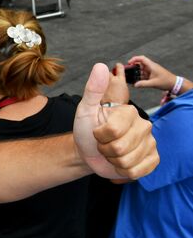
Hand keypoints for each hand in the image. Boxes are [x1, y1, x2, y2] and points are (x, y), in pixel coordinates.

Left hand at [73, 63, 158, 178]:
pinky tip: (120, 163)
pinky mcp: (152, 159)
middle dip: (105, 149)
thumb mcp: (84, 109)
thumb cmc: (86, 129)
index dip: (99, 136)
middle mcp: (144, 125)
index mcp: (129, 112)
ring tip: (111, 152)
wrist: (87, 151)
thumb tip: (100, 66)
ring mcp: (150, 143)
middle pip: (120, 148)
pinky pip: (138, 171)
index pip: (113, 131)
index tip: (97, 131)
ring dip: (113, 161)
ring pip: (128, 161)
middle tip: (103, 143)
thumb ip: (93, 89)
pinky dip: (124, 171)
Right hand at [127, 55, 175, 90]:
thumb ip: (143, 84)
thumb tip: (134, 85)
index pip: (142, 58)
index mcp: (152, 66)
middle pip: (139, 64)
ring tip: (131, 78)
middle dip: (133, 68)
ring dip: (136, 74)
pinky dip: (139, 77)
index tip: (129, 63)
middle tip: (128, 72)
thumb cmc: (166, 81)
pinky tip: (136, 82)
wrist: (173, 83)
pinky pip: (143, 75)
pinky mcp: (151, 75)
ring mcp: (151, 71)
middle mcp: (151, 67)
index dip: (134, 59)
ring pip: (141, 70)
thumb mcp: (153, 83)